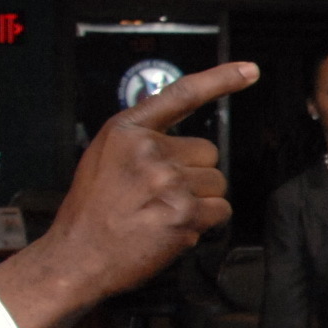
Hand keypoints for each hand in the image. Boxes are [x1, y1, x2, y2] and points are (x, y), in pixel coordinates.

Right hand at [0, 62, 256, 327]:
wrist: (77, 256)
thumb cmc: (91, 213)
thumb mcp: (104, 158)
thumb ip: (139, 141)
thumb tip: (173, 134)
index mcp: (126, 131)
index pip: (182, 95)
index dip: (221, 79)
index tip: (250, 70)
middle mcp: (149, 150)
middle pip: (208, 153)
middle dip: (194, 174)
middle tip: (161, 195)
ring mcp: (167, 180)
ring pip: (216, 183)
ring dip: (200, 200)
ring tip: (162, 212)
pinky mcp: (184, 212)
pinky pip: (220, 210)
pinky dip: (205, 223)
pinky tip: (173, 227)